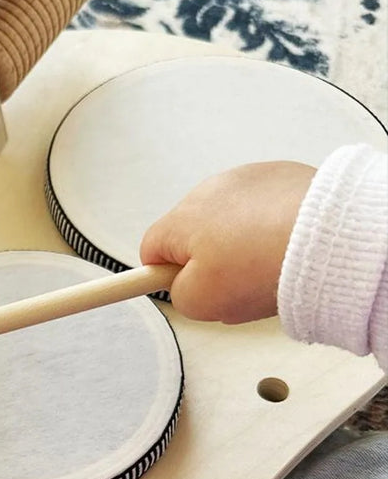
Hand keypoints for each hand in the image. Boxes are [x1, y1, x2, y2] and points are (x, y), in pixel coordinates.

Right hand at [140, 161, 315, 322]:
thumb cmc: (264, 265)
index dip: (159, 274)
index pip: (150, 248)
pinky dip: (267, 227)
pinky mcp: (279, 176)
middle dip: (207, 260)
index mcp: (182, 219)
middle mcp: (210, 190)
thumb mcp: (201, 302)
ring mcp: (246, 179)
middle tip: (232, 285)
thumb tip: (182, 286)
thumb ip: (177, 295)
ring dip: (239, 243)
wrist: (328, 238)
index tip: (171, 287)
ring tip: (265, 265)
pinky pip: (261, 208)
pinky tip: (282, 245)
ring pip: (228, 221)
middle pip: (191, 234)